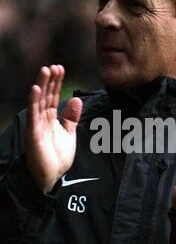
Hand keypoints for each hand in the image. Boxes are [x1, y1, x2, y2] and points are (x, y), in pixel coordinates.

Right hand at [25, 65, 82, 193]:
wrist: (50, 178)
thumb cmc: (56, 157)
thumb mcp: (68, 134)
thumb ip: (71, 118)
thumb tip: (75, 99)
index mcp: (50, 119)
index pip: (53, 96)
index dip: (56, 83)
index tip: (60, 69)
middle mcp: (42, 120)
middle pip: (45, 96)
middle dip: (50, 80)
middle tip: (54, 66)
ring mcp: (36, 126)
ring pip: (38, 102)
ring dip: (41, 85)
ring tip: (45, 70)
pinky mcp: (33, 134)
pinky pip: (33, 115)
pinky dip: (33, 102)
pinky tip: (35, 89)